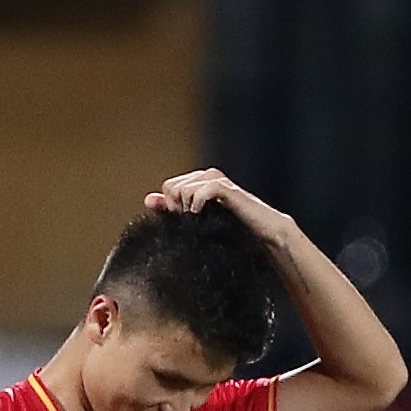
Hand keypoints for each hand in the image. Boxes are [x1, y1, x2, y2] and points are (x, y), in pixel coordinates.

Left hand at [143, 167, 292, 249]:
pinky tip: (203, 216)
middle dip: (177, 207)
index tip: (183, 221)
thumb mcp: (195, 219)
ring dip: (187, 209)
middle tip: (192, 222)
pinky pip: (200, 191)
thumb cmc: (230, 229)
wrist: (262, 235)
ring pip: (183, 189)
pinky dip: (198, 205)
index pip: (168, 187)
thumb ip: (171, 208)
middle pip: (171, 187)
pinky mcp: (227, 188)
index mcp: (198, 181)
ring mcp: (217, 180)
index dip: (171, 207)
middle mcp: (207, 176)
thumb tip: (148, 199)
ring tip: (200, 220)